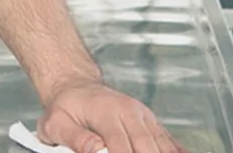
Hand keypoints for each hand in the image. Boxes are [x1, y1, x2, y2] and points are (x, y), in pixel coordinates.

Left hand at [38, 81, 189, 152]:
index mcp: (106, 111)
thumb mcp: (57, 122)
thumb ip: (74, 138)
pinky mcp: (151, 122)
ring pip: (162, 145)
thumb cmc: (66, 107)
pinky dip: (175, 151)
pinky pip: (169, 141)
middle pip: (147, 147)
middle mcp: (129, 111)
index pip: (121, 146)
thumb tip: (95, 149)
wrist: (75, 86)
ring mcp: (143, 116)